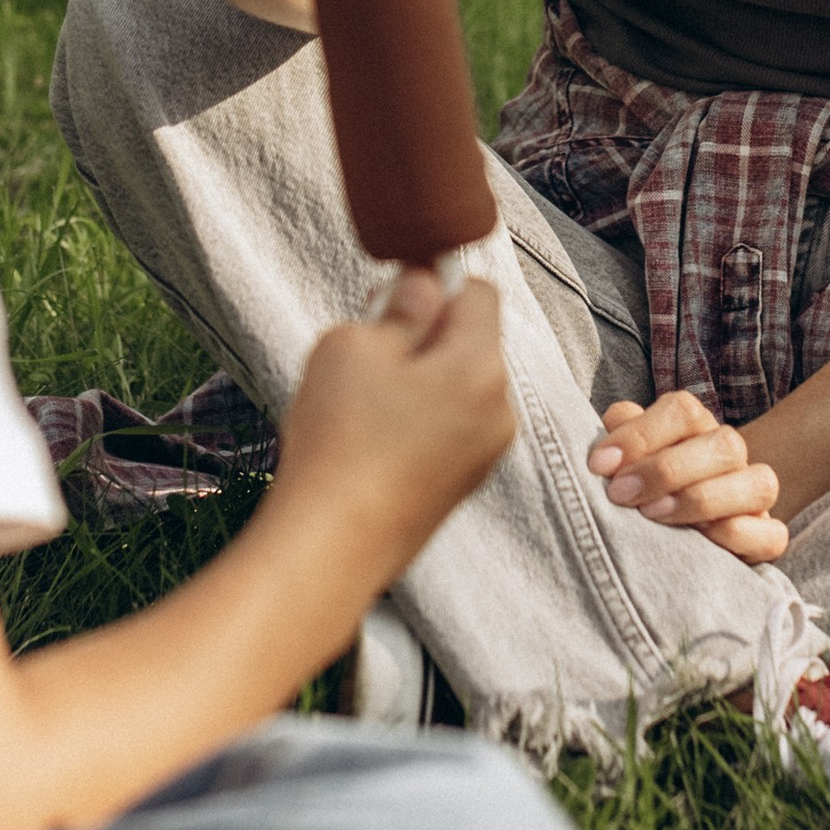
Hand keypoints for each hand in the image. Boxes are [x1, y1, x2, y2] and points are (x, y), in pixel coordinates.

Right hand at [266, 273, 516, 586]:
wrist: (331, 545)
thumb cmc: (340, 443)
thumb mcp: (353, 345)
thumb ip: (399, 307)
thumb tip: (423, 288)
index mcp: (481, 368)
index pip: (479, 292)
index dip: (433, 284)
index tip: (391, 300)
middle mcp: (499, 411)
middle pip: (471, 342)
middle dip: (424, 336)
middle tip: (367, 353)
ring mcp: (484, 454)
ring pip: (457, 388)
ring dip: (418, 380)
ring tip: (363, 404)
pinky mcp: (462, 485)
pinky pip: (448, 428)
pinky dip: (417, 420)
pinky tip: (371, 438)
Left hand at [588, 393, 790, 565]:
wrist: (675, 532)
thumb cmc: (640, 489)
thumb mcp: (623, 459)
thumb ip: (616, 442)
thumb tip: (606, 450)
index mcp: (695, 426)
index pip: (683, 411)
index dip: (640, 435)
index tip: (600, 465)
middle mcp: (730, 454)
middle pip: (724, 443)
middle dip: (666, 470)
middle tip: (621, 494)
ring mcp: (753, 495)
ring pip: (758, 483)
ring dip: (702, 499)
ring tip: (653, 516)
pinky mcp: (766, 537)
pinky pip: (772, 533)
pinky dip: (737, 535)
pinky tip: (699, 540)